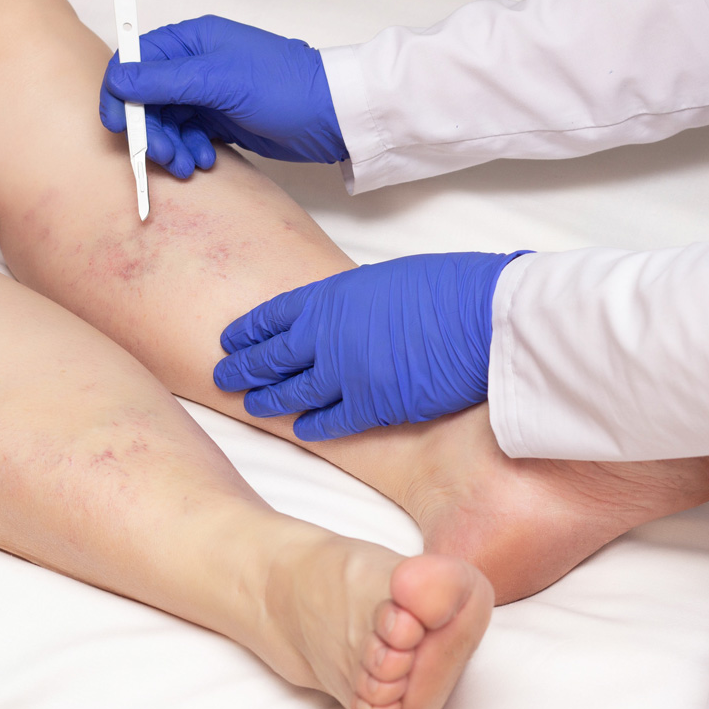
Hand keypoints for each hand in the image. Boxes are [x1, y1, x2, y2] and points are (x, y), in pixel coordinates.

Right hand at [100, 15, 347, 177]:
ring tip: (188, 165)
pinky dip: (190, 150)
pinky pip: (189, 135)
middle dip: (149, 130)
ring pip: (167, 121)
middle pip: (147, 98)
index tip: (121, 127)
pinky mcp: (222, 119)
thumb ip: (165, 81)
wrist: (329, 117)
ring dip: (170, 146)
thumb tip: (118, 81)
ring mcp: (208, 93)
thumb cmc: (284, 88)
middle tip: (163, 157)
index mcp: (190, 40)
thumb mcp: (220, 81)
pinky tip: (205, 160)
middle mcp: (194, 64)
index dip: (122, 96)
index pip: (134, 63)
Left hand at [214, 251, 531, 440]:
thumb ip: (359, 300)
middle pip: (272, 356)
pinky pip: (331, 421)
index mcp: (331, 296)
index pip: (273, 316)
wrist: (484, 317)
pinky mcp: (371, 406)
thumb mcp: (391, 279)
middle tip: (224, 374)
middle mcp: (327, 336)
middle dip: (244, 366)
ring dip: (269, 399)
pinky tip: (303, 429)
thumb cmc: (452, 288)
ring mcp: (345, 374)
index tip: (232, 337)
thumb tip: (353, 313)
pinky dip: (313, 425)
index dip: (249, 330)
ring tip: (251, 403)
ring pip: (292, 392)